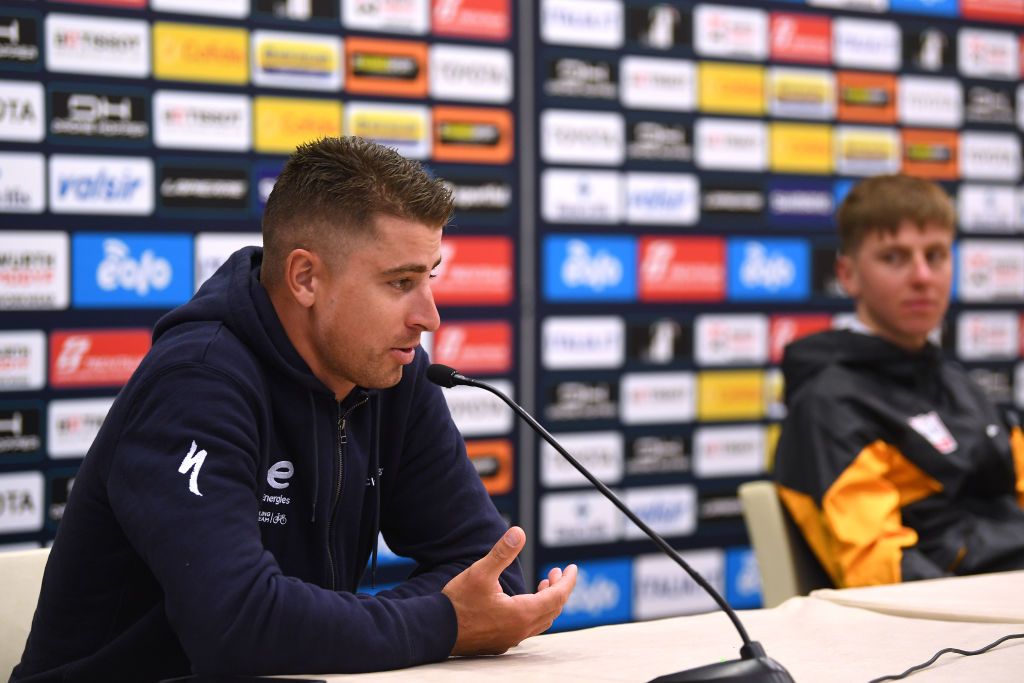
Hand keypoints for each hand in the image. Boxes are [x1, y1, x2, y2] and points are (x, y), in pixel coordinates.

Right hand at [442, 526, 576, 655]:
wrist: (434, 630)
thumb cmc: (457, 603)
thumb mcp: (480, 572)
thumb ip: (502, 552)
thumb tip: (519, 532)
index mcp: (521, 613)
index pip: (557, 597)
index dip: (568, 581)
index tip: (573, 568)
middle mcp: (520, 630)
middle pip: (552, 610)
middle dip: (558, 589)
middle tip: (556, 572)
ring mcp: (510, 639)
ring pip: (540, 621)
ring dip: (546, 601)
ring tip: (542, 584)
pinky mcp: (500, 642)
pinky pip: (527, 628)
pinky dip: (533, 612)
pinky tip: (521, 602)